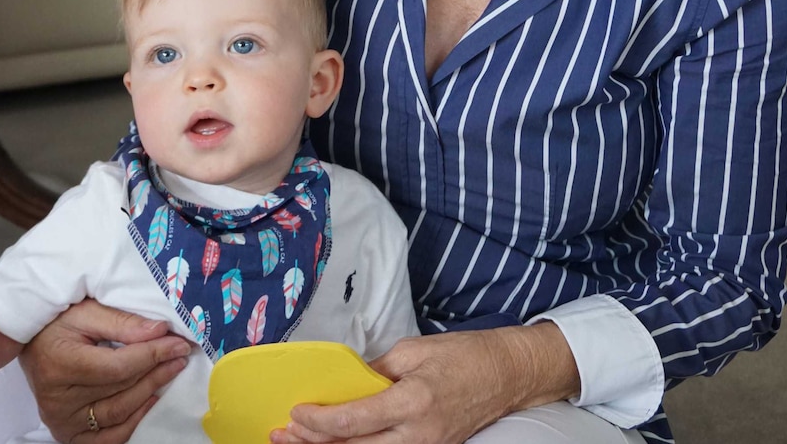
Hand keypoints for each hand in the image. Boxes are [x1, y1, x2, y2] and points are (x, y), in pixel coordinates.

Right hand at [19, 299, 191, 443]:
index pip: (119, 366)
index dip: (153, 355)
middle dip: (157, 371)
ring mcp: (62, 420)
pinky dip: (132, 422)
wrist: (31, 343)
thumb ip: (123, 322)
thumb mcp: (87, 311)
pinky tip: (150, 401)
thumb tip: (160, 331)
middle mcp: (59, 400)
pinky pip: (106, 438)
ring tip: (170, 372)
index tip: (179, 344)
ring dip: (150, 393)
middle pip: (121, 390)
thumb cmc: (58, 323)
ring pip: (118, 414)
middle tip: (181, 355)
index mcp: (62, 365)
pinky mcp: (66, 432)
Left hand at [270, 322, 578, 443]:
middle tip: (281, 435)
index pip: (353, 420)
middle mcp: (417, 434)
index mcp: (413, 400)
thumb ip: (377, 370)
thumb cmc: (463, 356)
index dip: (318, 420)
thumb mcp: (415, 350)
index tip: (295, 411)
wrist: (504, 375)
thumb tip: (345, 381)